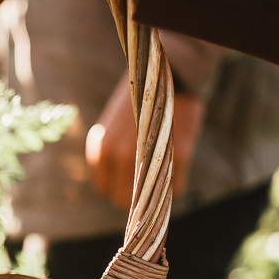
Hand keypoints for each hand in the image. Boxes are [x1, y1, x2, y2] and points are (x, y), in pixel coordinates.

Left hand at [86, 70, 205, 205]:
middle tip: (149, 176)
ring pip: (145, 201)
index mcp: (101, 146)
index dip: (119, 185)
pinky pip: (174, 190)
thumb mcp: (113, 126)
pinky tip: (177, 161)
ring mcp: (144, 157)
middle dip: (135, 195)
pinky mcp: (174, 157)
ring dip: (155, 192)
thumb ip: (109, 154)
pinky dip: (177, 182)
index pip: (104, 189)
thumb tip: (111, 191)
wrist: (173, 77)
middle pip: (121, 200)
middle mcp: (117, 154)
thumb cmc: (143, 104)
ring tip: (162, 168)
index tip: (131, 176)